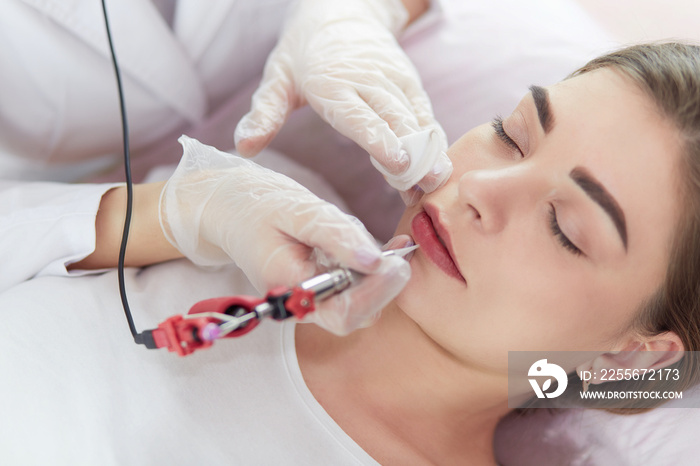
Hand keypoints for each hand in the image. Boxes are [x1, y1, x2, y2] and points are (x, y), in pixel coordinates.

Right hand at [159, 136, 410, 334]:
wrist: (230, 207)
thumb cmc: (256, 206)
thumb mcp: (297, 210)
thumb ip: (335, 235)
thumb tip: (375, 259)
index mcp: (288, 287)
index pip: (342, 314)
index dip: (376, 295)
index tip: (397, 264)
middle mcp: (301, 302)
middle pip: (356, 315)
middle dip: (384, 287)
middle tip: (401, 253)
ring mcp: (312, 296)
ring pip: (361, 301)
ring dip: (382, 276)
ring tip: (395, 246)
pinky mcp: (321, 285)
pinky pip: (355, 287)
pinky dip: (377, 269)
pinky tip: (393, 247)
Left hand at [234, 0, 452, 198]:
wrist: (340, 12)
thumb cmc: (303, 54)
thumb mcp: (277, 79)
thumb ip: (264, 114)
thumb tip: (245, 148)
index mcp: (331, 84)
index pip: (358, 116)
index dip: (380, 140)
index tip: (398, 164)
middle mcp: (367, 81)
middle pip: (394, 120)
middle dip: (412, 154)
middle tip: (425, 187)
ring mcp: (392, 80)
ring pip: (415, 118)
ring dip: (428, 151)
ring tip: (437, 182)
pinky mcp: (409, 82)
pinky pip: (425, 113)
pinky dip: (433, 139)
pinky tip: (439, 165)